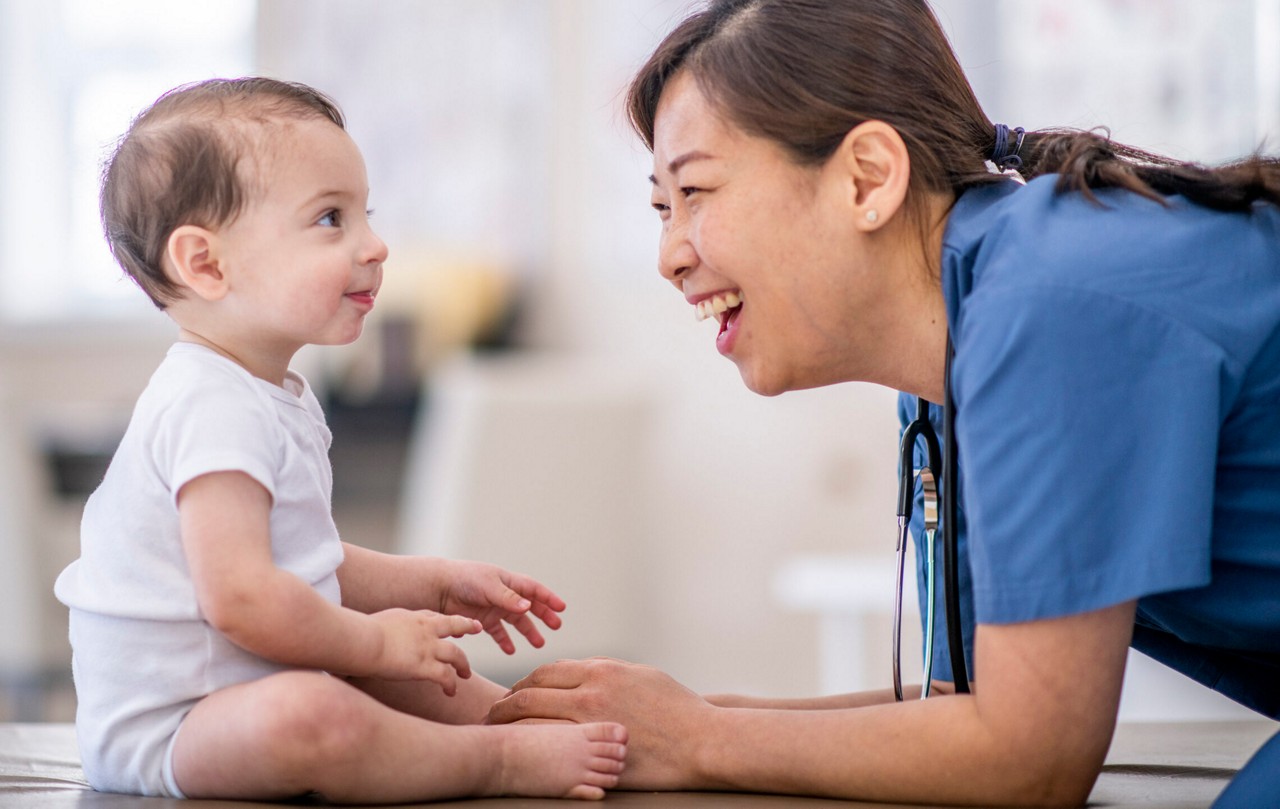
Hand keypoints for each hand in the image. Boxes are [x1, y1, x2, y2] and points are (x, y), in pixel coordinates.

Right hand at [369, 608, 481, 694]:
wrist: (363, 641)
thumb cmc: (361, 633)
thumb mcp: (378, 621)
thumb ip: (387, 627)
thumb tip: (376, 634)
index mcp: (413, 617)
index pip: (434, 616)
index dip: (445, 620)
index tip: (452, 624)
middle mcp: (425, 629)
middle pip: (454, 625)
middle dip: (467, 626)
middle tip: (476, 628)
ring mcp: (428, 647)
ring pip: (456, 654)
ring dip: (463, 665)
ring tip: (466, 674)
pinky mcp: (425, 666)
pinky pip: (445, 677)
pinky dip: (451, 685)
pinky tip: (451, 693)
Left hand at [434, 560, 566, 653]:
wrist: (437, 588)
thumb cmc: (463, 580)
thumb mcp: (488, 586)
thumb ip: (507, 598)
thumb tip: (528, 607)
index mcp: (508, 582)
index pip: (533, 590)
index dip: (548, 598)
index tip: (562, 608)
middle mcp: (504, 595)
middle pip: (529, 607)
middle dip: (544, 616)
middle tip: (556, 626)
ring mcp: (494, 608)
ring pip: (516, 622)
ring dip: (528, 632)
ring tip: (538, 644)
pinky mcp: (482, 620)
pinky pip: (498, 633)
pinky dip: (504, 641)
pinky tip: (510, 651)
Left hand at [487, 657, 710, 789]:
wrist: (702, 740)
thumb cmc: (677, 707)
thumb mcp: (641, 675)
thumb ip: (608, 671)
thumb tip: (583, 670)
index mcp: (601, 670)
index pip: (547, 671)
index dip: (524, 682)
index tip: (512, 692)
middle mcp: (591, 692)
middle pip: (531, 693)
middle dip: (505, 704)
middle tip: (490, 714)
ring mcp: (591, 723)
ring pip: (535, 720)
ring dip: (511, 726)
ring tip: (497, 735)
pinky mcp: (596, 752)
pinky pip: (554, 747)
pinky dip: (532, 747)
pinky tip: (523, 754)